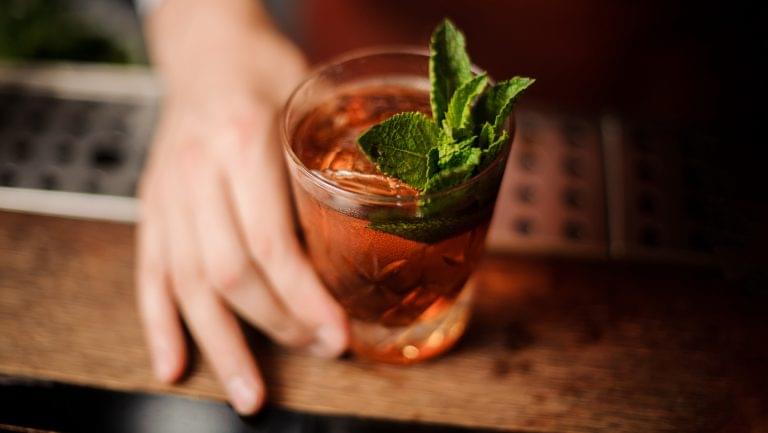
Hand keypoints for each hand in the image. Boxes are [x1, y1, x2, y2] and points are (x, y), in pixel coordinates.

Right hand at [136, 0, 347, 413]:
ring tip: (248, 394)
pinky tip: (174, 364)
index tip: (337, 333)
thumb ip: (332, 163)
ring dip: (221, 346)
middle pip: (230, 273)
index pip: (271, 242)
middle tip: (319, 351)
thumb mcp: (310, 102)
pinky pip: (148, 274)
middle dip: (278, 325)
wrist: (204, 50)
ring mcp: (166, 193)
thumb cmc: (262, 70)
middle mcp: (195, 171)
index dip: (305, 298)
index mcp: (241, 140)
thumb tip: (372, 235)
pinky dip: (158, 324)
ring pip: (187, 285)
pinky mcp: (150, 208)